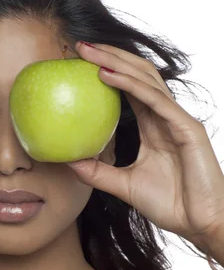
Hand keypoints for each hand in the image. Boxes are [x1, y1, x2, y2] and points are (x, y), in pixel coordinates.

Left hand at [67, 42, 223, 243]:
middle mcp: (166, 116)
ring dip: (116, 62)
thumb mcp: (124, 185)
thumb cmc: (171, 203)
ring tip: (89, 52)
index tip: (79, 63)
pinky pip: (154, 100)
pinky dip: (130, 85)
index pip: (129, 88)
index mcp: (154, 125)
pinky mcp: (186, 128)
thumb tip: (69, 162)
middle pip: (137, 74)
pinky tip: (107, 75)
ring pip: (146, 79)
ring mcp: (177, 119)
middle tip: (79, 46)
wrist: (200, 223)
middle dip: (109, 56)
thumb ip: (99, 173)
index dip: (107, 71)